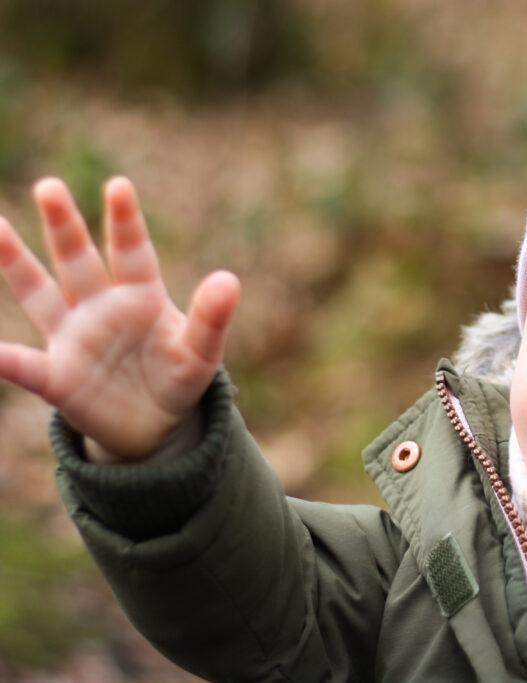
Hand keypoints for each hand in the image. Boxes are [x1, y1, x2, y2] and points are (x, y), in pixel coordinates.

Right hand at [0, 177, 239, 460]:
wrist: (155, 424)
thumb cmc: (179, 376)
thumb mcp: (201, 352)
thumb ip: (211, 319)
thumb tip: (229, 280)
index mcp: (141, 295)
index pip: (132, 251)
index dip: (125, 221)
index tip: (119, 186)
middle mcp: (101, 307)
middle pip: (79, 260)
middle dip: (65, 226)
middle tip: (49, 186)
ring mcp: (74, 338)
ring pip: (40, 294)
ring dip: (17, 264)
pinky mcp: (57, 377)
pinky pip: (26, 366)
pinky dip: (7, 360)